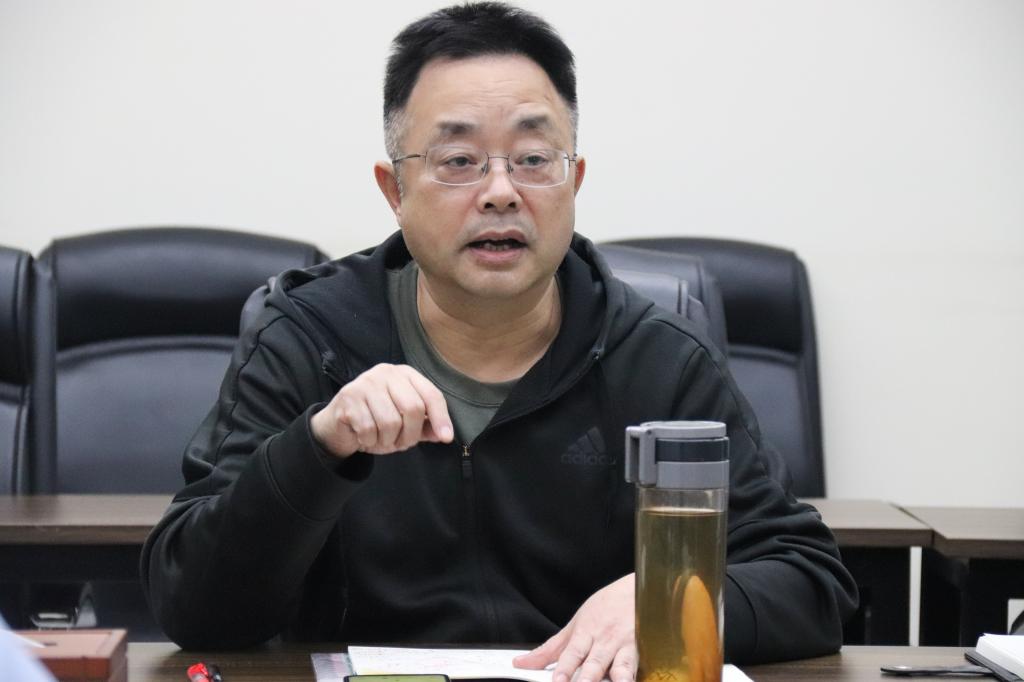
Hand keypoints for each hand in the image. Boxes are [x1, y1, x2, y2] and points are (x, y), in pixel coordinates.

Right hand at [311, 363, 453, 457]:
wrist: (339, 425)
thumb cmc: (376, 421)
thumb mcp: (405, 424)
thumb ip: (425, 427)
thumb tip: (445, 434)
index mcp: (405, 374)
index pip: (431, 394)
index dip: (441, 418)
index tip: (446, 438)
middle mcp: (386, 372)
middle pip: (413, 408)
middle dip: (410, 435)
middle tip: (401, 443)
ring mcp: (366, 382)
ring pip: (391, 422)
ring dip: (388, 440)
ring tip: (380, 439)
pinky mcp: (349, 397)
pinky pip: (369, 429)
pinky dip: (370, 441)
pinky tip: (364, 437)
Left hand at [514, 574, 635, 681]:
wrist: (639, 589)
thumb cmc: (606, 607)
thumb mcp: (576, 623)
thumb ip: (551, 648)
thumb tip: (522, 663)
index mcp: (586, 633)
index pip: (573, 654)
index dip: (566, 668)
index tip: (559, 680)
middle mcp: (606, 641)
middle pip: (596, 663)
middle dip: (588, 677)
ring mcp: (627, 646)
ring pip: (622, 666)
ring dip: (618, 678)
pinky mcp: (645, 650)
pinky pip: (641, 665)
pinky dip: (637, 674)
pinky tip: (633, 679)